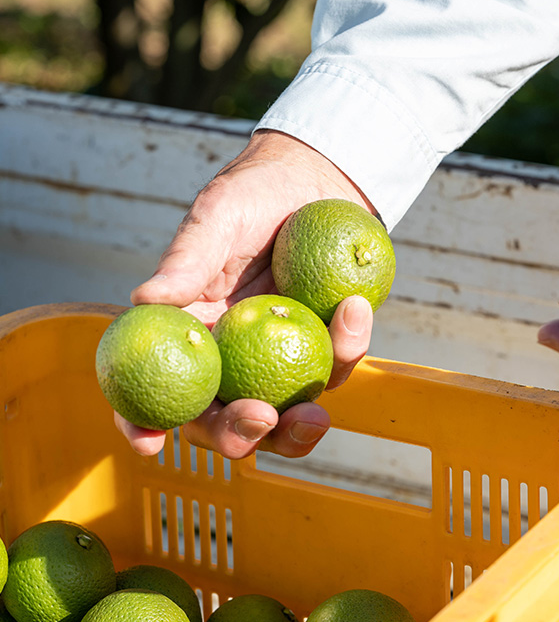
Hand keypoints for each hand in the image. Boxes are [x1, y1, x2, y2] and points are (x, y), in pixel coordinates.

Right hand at [117, 130, 375, 458]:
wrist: (314, 180)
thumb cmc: (255, 194)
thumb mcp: (217, 217)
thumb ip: (187, 259)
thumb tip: (142, 301)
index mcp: (194, 331)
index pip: (161, 386)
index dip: (143, 423)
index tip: (147, 442)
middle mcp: (235, 354)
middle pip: (227, 420)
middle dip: (238, 437)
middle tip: (259, 419)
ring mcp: (283, 355)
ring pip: (286, 416)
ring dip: (299, 427)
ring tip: (315, 413)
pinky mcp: (326, 346)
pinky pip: (338, 364)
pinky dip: (348, 347)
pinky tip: (353, 309)